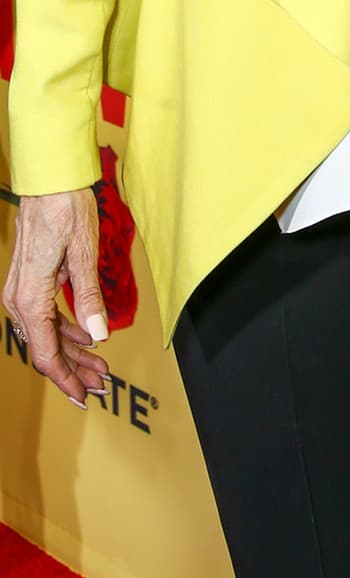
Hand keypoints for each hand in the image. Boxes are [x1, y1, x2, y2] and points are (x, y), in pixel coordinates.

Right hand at [3, 190, 110, 407]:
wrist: (49, 181)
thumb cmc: (65, 210)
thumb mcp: (84, 254)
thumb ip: (89, 297)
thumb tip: (99, 333)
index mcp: (30, 299)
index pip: (46, 354)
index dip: (66, 380)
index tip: (84, 396)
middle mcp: (20, 299)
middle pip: (47, 349)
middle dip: (74, 372)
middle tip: (101, 386)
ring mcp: (22, 291)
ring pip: (47, 335)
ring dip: (73, 353)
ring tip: (99, 368)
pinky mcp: (31, 282)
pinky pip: (46, 317)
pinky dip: (67, 331)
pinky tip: (86, 338)